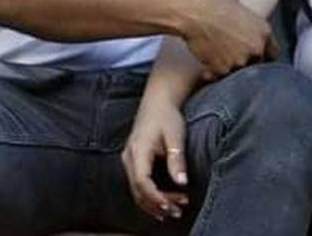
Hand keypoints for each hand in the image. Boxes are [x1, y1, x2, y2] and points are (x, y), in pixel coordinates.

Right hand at [122, 97, 190, 222]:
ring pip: (137, 190)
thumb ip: (177, 158)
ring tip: (174, 210)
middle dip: (157, 204)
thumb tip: (182, 182)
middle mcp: (129, 158)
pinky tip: (164, 203)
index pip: (142, 182)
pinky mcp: (133, 162)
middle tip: (178, 211)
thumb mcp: (175, 135)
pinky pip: (138, 185)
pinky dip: (150, 196)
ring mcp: (129, 161)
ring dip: (154, 203)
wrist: (157, 101)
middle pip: (138, 190)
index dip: (155, 197)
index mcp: (138, 151)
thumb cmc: (167, 116)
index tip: (170, 205)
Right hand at [179, 0, 276, 79]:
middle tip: (230, 54)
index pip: (273, 53)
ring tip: (215, 57)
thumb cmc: (213, 2)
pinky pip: (218, 76)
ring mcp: (239, 61)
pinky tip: (205, 67)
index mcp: (264, 32)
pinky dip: (211, 73)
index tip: (256, 57)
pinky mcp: (221, 69)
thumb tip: (240, 16)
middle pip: (256, 64)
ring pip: (237, 72)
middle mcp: (255, 49)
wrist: (194, 13)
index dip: (263, 55)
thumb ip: (244, 17)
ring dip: (228, 68)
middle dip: (245, 61)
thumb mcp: (238, 3)